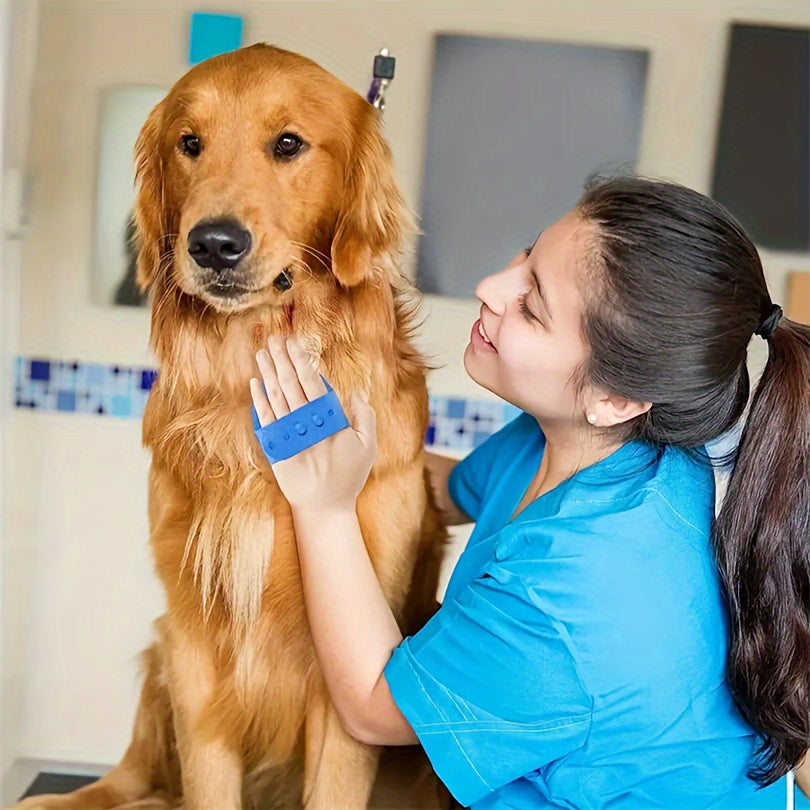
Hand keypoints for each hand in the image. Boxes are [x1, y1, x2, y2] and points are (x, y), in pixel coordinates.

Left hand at [250, 335, 376, 512]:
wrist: (323, 507)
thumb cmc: (348, 475)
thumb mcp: (368, 446)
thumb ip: (364, 417)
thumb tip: (355, 393)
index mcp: (330, 421)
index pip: (313, 383)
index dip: (301, 360)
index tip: (293, 342)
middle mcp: (307, 426)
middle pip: (290, 384)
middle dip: (281, 359)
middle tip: (274, 338)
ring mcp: (289, 437)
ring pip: (275, 397)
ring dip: (268, 372)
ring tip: (262, 352)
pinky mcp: (275, 448)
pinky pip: (264, 419)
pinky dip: (259, 399)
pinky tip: (255, 382)